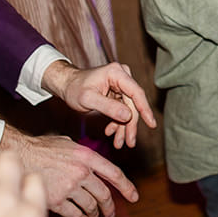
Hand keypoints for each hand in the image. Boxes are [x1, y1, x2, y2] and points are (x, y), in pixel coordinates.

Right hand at [4, 130, 136, 216]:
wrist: (18, 156)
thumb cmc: (41, 148)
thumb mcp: (67, 143)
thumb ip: (82, 154)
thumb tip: (92, 163)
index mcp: (86, 156)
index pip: (113, 173)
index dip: (126, 187)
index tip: (134, 197)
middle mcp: (81, 172)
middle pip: (103, 194)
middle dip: (109, 206)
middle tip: (111, 213)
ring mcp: (69, 187)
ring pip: (90, 206)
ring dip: (95, 215)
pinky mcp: (56, 201)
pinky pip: (75, 215)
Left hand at [43, 61, 157, 149]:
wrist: (66, 85)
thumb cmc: (74, 88)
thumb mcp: (88, 99)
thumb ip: (108, 107)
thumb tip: (128, 115)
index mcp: (116, 73)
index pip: (136, 92)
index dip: (145, 109)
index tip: (152, 124)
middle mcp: (122, 76)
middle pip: (133, 104)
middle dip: (131, 125)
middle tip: (130, 143)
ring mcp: (120, 85)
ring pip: (128, 109)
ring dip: (124, 127)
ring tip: (119, 143)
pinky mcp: (118, 93)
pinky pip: (122, 110)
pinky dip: (118, 123)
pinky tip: (111, 132)